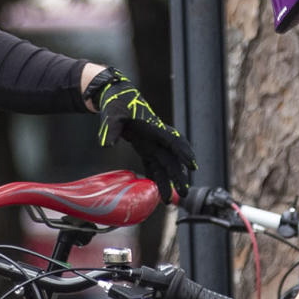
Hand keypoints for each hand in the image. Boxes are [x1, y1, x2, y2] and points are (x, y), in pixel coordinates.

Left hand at [87, 70, 194, 192]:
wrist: (116, 98)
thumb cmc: (117, 103)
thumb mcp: (113, 114)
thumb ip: (111, 129)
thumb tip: (107, 145)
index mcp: (154, 127)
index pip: (173, 141)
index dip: (183, 154)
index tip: (192, 166)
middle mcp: (158, 138)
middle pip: (172, 159)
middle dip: (179, 176)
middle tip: (184, 193)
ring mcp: (153, 144)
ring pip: (164, 166)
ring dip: (168, 182)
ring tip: (168, 201)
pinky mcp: (146, 148)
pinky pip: (153, 166)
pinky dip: (156, 178)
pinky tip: (158, 192)